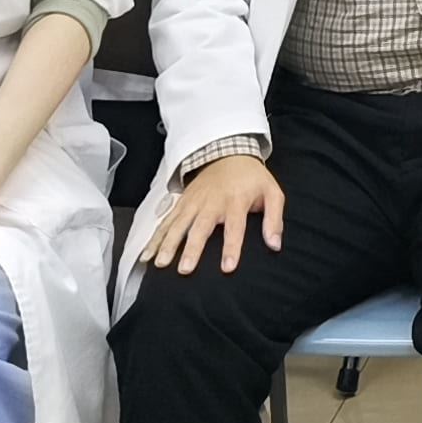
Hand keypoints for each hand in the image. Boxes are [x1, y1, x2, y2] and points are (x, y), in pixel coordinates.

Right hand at [142, 150, 284, 277]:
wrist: (229, 153)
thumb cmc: (253, 179)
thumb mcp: (272, 193)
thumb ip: (274, 219)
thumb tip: (275, 245)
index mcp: (237, 200)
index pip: (235, 227)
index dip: (232, 247)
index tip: (227, 268)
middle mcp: (212, 201)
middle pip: (200, 227)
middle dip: (191, 248)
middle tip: (184, 269)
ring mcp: (194, 202)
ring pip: (178, 224)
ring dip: (168, 243)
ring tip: (160, 263)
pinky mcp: (182, 202)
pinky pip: (166, 221)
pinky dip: (155, 237)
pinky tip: (146, 255)